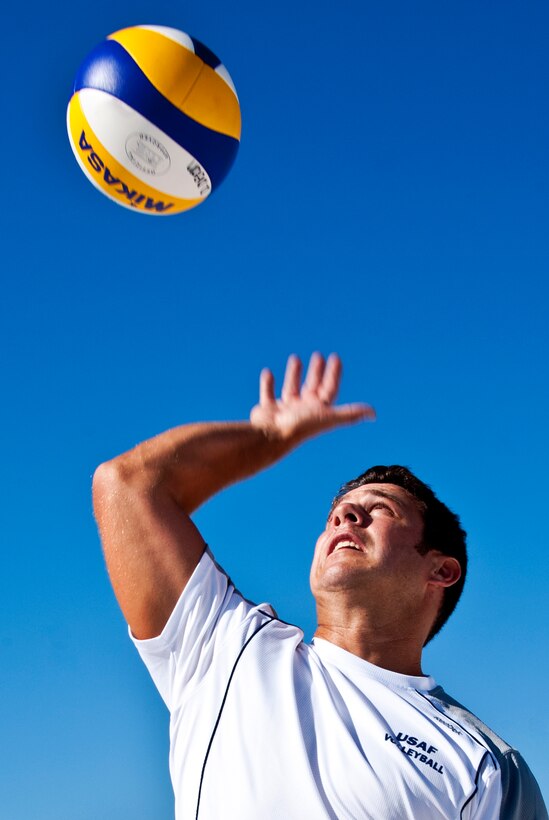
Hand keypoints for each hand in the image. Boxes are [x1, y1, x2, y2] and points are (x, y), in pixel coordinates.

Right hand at [250, 353, 374, 442]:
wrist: (271, 436)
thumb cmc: (300, 426)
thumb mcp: (329, 416)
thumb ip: (350, 413)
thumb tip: (374, 413)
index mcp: (318, 411)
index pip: (330, 389)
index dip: (334, 374)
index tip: (336, 358)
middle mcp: (302, 411)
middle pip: (313, 388)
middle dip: (316, 372)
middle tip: (318, 355)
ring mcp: (284, 410)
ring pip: (291, 388)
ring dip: (294, 374)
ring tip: (295, 358)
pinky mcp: (267, 410)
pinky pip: (268, 394)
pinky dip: (268, 384)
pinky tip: (268, 372)